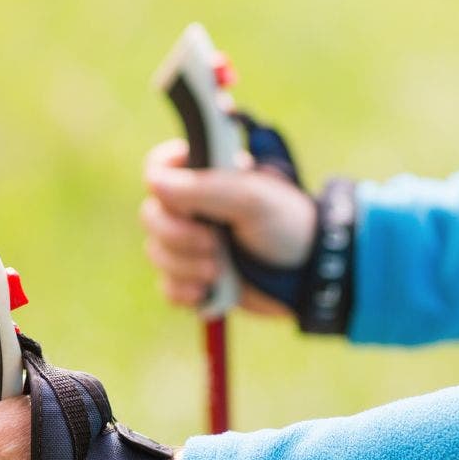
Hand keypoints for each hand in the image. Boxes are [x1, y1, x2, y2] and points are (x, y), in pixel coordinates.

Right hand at [140, 139, 315, 314]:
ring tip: (219, 271)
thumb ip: (206, 188)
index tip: (184, 203)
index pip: (158, 167)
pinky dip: (184, 291)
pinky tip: (208, 292)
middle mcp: (192, 207)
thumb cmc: (287, 227)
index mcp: (205, 175)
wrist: (307, 277)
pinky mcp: (193, 277)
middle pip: (150, 216)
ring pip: (156, 253)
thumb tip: (156, 183)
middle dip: (177, 237)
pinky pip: (167, 286)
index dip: (161, 184)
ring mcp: (190, 243)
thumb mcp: (253, 200)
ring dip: (185, 266)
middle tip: (213, 245)